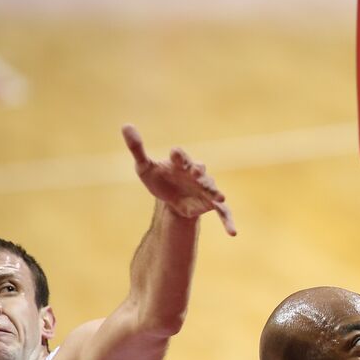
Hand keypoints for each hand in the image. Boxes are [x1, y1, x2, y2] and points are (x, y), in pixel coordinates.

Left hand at [121, 124, 235, 234]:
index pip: (181, 157)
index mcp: (181, 163)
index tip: (174, 153)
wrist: (171, 200)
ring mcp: (206, 189)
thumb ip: (137, 148)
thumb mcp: (144, 167)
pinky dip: (228, 222)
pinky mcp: (211, 204)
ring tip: (219, 197)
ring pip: (213, 189)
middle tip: (196, 172)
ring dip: (215, 192)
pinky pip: (223, 212)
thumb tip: (126, 125)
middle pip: (200, 171)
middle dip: (199, 172)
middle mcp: (196, 174)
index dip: (178, 155)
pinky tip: (233, 233)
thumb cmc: (159, 179)